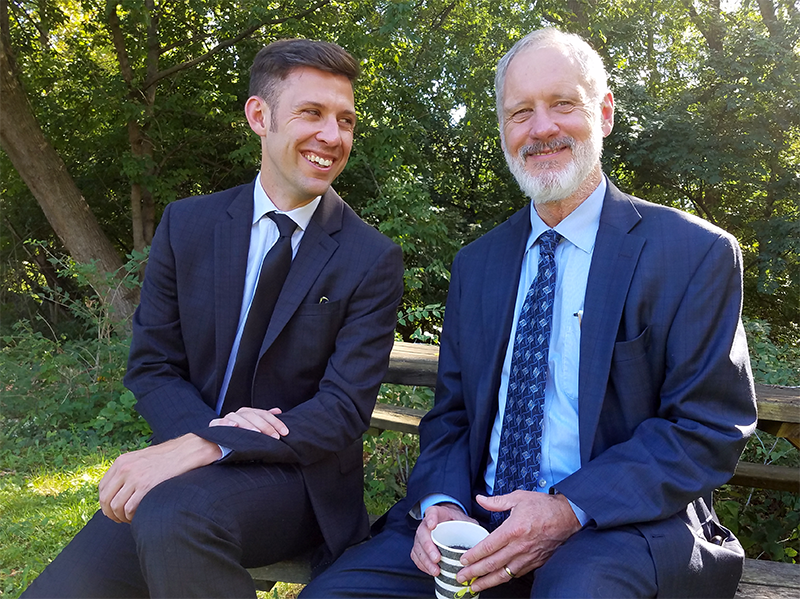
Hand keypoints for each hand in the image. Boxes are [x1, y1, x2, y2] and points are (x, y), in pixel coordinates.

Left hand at [98, 434, 220, 523]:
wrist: (184, 452)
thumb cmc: (165, 458)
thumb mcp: (141, 458)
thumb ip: (127, 470)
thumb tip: (117, 490)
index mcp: (121, 462)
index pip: (102, 487)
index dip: (105, 503)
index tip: (112, 510)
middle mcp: (124, 469)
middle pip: (106, 499)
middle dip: (110, 513)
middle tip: (118, 519)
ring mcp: (134, 478)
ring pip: (116, 506)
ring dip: (120, 517)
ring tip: (129, 519)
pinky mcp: (146, 487)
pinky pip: (129, 509)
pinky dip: (131, 517)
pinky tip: (137, 516)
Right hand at [209, 407, 287, 438]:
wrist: (217, 447)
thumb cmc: (238, 439)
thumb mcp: (254, 430)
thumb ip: (265, 420)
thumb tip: (278, 411)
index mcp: (248, 414)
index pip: (264, 414)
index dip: (275, 422)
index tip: (285, 432)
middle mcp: (238, 414)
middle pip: (252, 415)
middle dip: (265, 426)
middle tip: (275, 437)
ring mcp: (226, 419)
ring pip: (237, 418)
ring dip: (248, 424)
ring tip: (256, 432)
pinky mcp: (214, 426)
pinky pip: (218, 422)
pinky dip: (226, 423)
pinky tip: (234, 425)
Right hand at [411, 503, 477, 576]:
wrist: (449, 522)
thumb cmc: (457, 522)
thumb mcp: (465, 520)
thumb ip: (472, 527)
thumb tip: (484, 541)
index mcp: (437, 513)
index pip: (431, 512)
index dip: (431, 519)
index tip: (432, 525)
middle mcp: (425, 524)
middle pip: (423, 534)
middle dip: (428, 547)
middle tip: (437, 558)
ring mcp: (421, 537)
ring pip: (418, 548)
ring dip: (426, 561)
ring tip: (436, 571)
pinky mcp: (419, 548)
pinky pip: (416, 557)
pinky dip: (423, 566)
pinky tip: (431, 572)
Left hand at [457, 491, 580, 591]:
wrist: (568, 516)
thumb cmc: (544, 506)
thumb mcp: (518, 497)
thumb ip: (497, 501)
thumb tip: (480, 499)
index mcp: (513, 529)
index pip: (488, 547)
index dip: (474, 556)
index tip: (463, 560)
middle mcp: (520, 546)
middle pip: (492, 564)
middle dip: (474, 573)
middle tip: (461, 577)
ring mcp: (528, 557)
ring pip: (504, 574)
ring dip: (487, 582)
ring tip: (474, 587)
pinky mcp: (536, 562)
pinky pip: (517, 574)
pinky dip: (504, 578)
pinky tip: (496, 580)